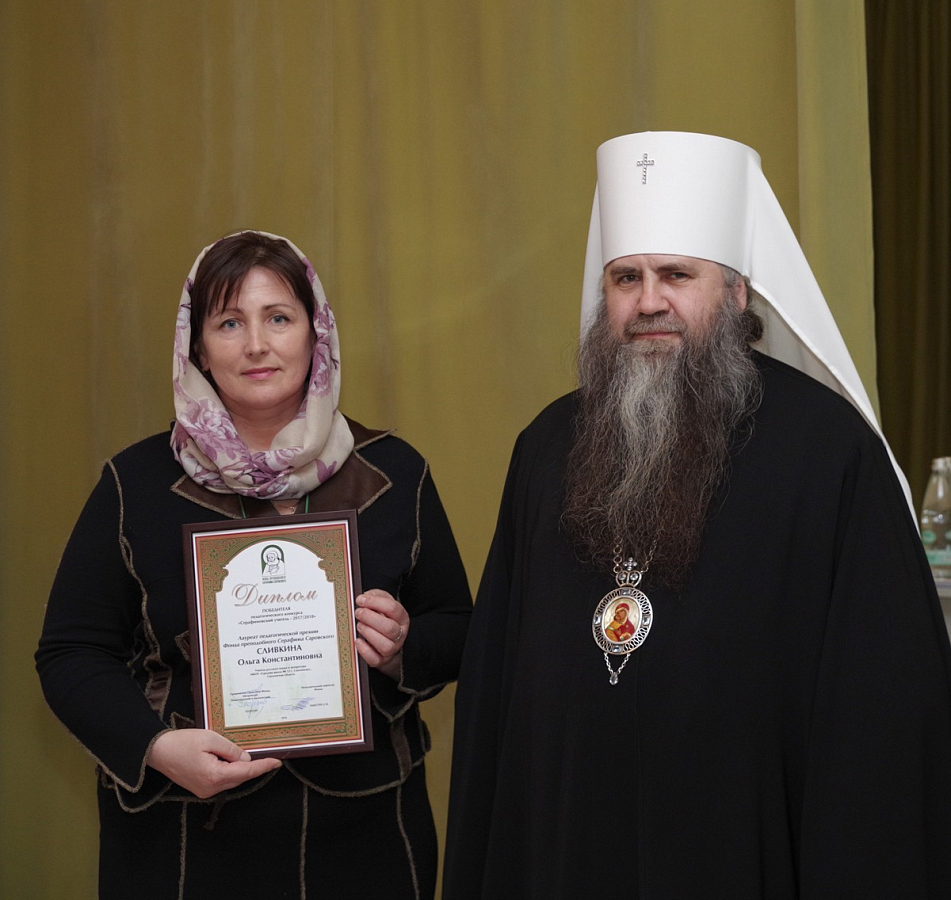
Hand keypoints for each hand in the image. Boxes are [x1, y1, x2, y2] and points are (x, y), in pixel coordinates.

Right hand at [147, 729, 281, 798]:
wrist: (156, 751)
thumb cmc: (181, 743)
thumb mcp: (211, 739)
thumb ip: (231, 750)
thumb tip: (246, 758)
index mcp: (215, 776)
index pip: (246, 772)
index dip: (263, 766)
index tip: (277, 762)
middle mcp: (211, 788)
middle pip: (240, 777)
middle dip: (253, 766)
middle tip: (267, 756)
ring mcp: (205, 790)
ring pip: (231, 779)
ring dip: (240, 768)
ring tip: (246, 754)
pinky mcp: (200, 788)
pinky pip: (222, 779)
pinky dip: (230, 770)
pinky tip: (232, 760)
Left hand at [354, 589, 408, 680]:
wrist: (387, 640)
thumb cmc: (383, 618)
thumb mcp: (382, 603)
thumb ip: (375, 596)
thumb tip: (364, 597)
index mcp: (401, 617)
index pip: (393, 608)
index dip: (375, 602)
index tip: (360, 600)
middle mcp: (399, 634)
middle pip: (390, 628)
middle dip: (371, 619)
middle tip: (358, 613)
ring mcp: (392, 648)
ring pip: (385, 645)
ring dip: (369, 634)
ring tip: (359, 626)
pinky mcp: (382, 660)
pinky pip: (375, 659)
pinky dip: (365, 651)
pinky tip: (358, 641)